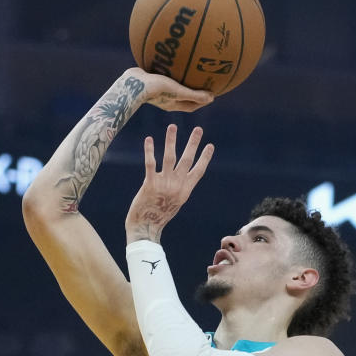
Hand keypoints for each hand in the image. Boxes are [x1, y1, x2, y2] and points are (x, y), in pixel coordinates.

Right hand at [125, 67, 214, 113]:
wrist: (132, 83)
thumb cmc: (156, 89)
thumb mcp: (178, 91)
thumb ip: (194, 95)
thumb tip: (212, 97)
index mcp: (173, 104)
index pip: (192, 106)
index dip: (202, 102)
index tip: (212, 94)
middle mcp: (166, 98)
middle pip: (184, 95)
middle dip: (194, 90)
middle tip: (203, 80)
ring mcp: (158, 90)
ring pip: (174, 84)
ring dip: (182, 79)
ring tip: (189, 67)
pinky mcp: (151, 79)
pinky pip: (165, 73)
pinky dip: (171, 68)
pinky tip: (174, 56)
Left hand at [125, 124, 214, 242]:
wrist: (146, 228)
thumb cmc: (159, 215)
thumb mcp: (174, 202)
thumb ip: (179, 187)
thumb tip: (182, 175)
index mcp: (185, 191)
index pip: (198, 171)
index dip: (204, 158)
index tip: (210, 145)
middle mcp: (176, 186)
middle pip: (186, 160)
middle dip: (193, 144)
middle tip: (198, 130)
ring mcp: (163, 184)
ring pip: (169, 158)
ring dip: (171, 141)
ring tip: (172, 126)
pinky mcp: (149, 184)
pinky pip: (151, 164)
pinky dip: (150, 151)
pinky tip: (149, 139)